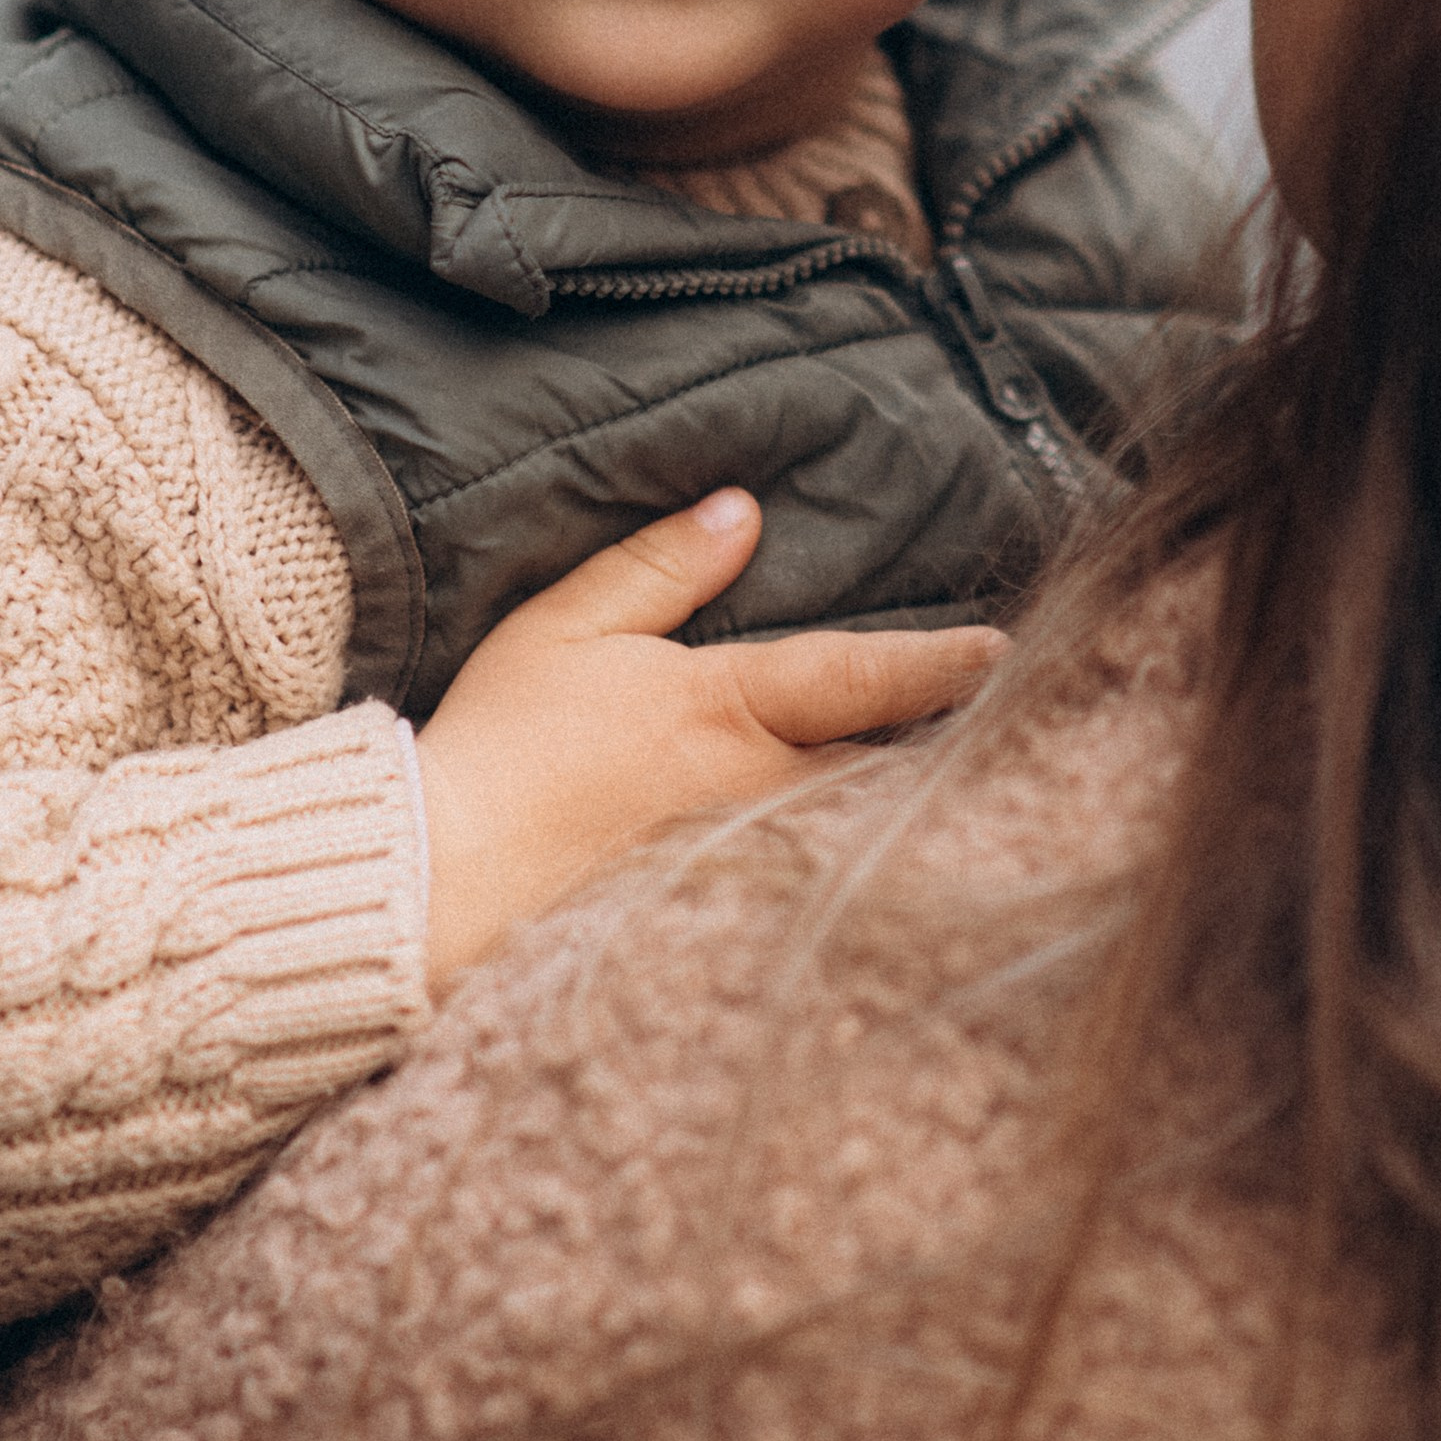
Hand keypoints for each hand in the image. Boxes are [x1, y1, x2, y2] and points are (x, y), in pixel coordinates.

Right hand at [412, 488, 1000, 994]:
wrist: (438, 882)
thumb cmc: (500, 745)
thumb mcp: (566, 629)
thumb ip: (660, 567)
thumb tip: (743, 511)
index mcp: (726, 710)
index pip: (860, 677)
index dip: (938, 662)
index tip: (1002, 651)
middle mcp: (758, 795)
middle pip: (879, 770)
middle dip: (936, 753)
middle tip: (1000, 735)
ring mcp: (747, 872)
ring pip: (851, 837)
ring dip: (894, 817)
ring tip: (949, 802)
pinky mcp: (720, 929)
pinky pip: (807, 895)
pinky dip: (840, 877)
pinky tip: (860, 881)